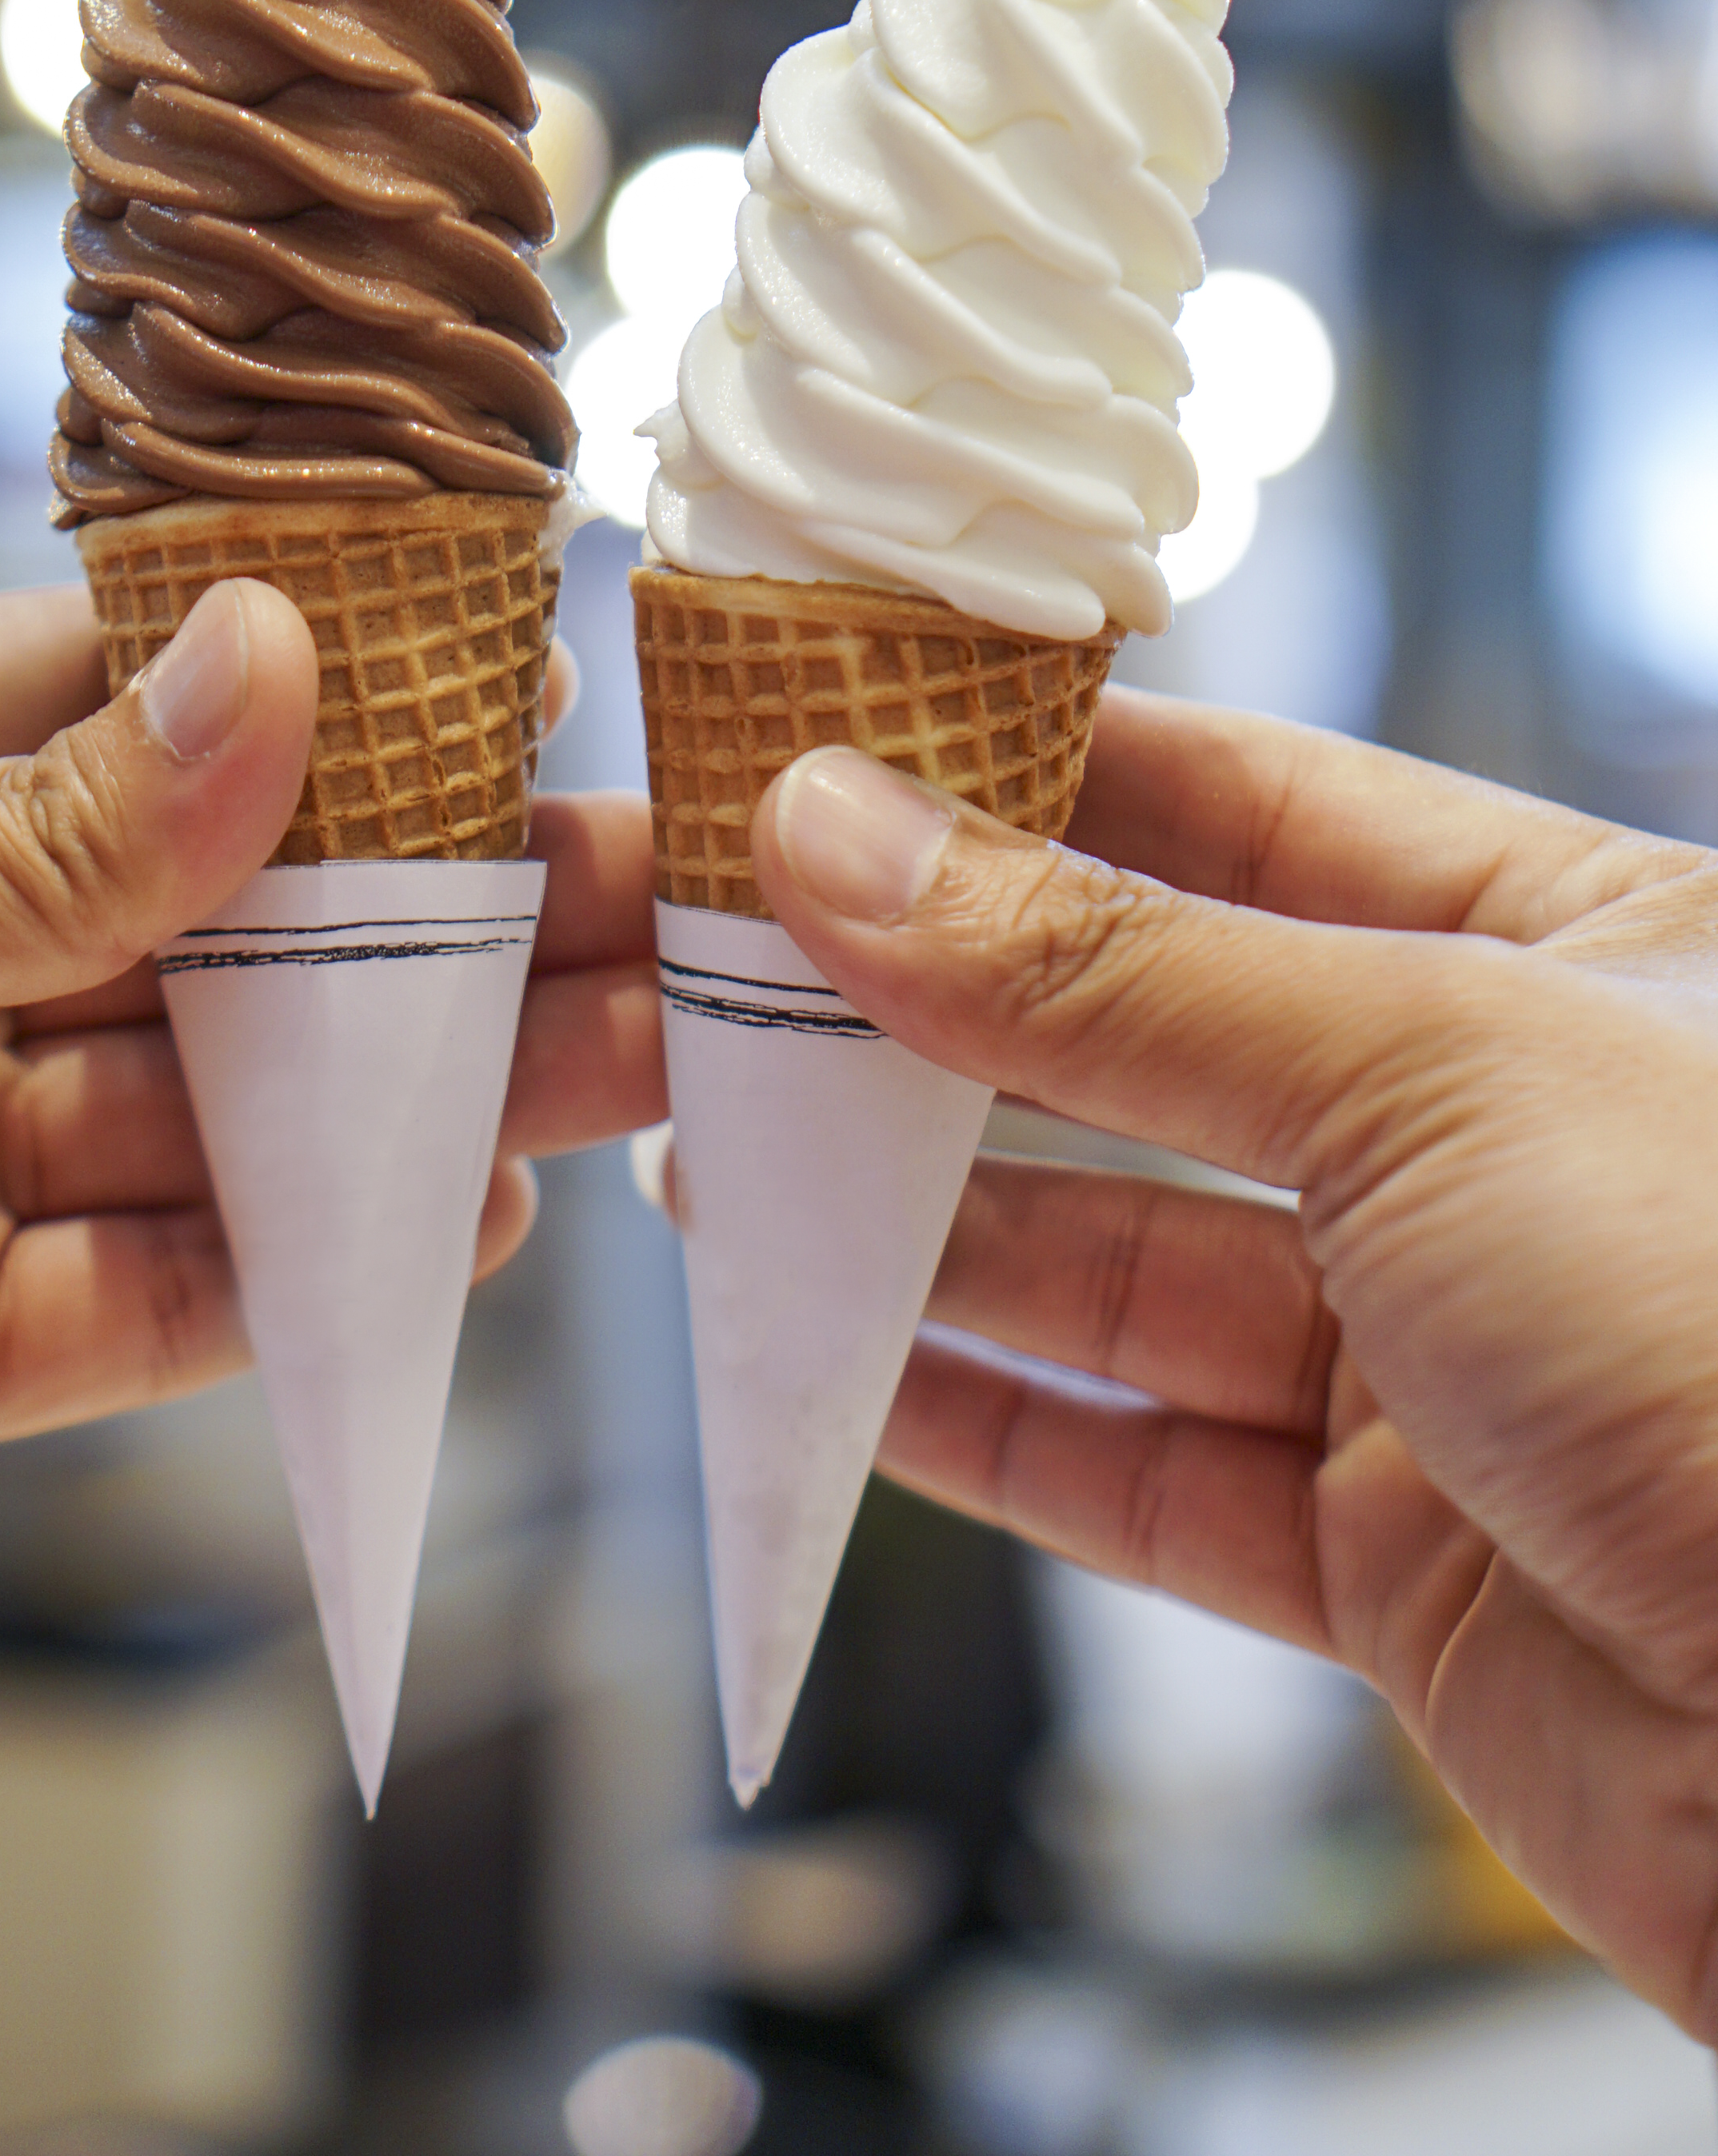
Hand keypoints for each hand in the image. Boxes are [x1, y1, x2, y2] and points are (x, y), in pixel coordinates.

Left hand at [0, 586, 658, 1727]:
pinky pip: (132, 1300)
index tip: (528, 689)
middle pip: (198, 914)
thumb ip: (27, 829)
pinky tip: (443, 1238)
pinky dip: (285, 1281)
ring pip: (200, 1109)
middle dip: (416, 912)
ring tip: (607, 1068)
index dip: (324, 695)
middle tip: (638, 903)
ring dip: (401, 1098)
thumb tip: (282, 661)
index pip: (111, 693)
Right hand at [752, 696, 1717, 2039]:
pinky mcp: (1407, 1562)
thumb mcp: (1418, 1066)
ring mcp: (1454, 1354)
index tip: (834, 749)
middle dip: (941, 1016)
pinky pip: (1154, 1472)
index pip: (1254, 809)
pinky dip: (991, 1429)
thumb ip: (1108, 972)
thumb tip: (845, 834)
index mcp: (1581, 945)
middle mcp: (1510, 1134)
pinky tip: (846, 1370)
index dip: (1035, 776)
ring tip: (730, 1170)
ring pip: (1133, 1264)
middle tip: (730, 979)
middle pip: (1159, 1041)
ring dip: (930, 1225)